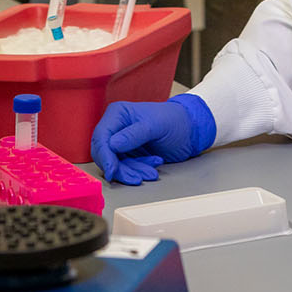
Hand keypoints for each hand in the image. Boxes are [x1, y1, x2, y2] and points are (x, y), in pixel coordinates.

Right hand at [90, 94, 216, 184]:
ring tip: (151, 173)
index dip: (105, 155)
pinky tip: (154, 166)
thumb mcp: (156, 126)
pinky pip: (127, 167)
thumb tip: (112, 144)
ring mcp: (121, 142)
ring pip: (116, 164)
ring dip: (132, 171)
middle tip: (136, 177)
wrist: (190, 130)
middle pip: (105, 153)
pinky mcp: (129, 154)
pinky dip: (138, 170)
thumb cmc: (175, 120)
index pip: (102, 137)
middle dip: (120, 168)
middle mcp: (116, 127)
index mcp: (118, 114)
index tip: (112, 170)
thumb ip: (134, 134)